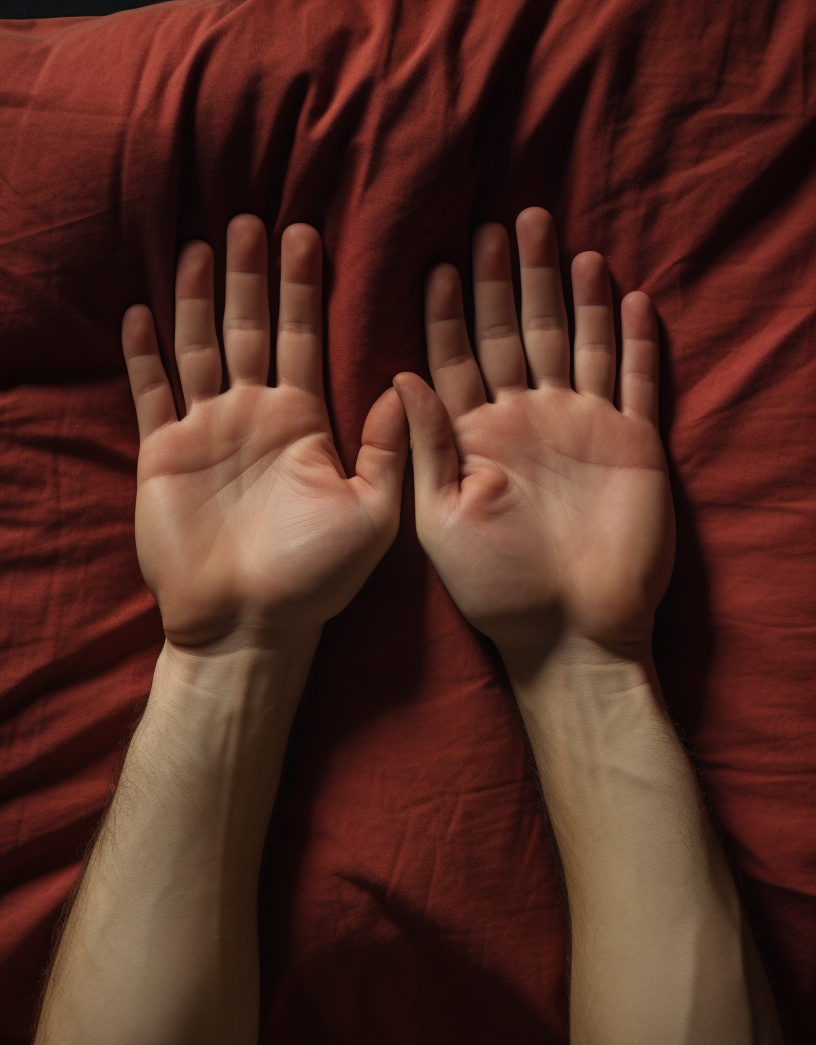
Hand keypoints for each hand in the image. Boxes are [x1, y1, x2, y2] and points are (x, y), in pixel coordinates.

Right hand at [122, 216, 406, 652]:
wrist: (250, 626)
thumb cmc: (317, 580)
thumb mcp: (373, 514)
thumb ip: (386, 449)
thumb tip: (403, 382)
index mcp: (303, 423)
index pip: (303, 337)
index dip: (302, 288)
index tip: (305, 234)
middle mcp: (254, 417)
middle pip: (248, 327)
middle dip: (249, 276)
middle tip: (251, 219)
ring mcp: (205, 432)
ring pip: (198, 346)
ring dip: (196, 297)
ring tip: (199, 245)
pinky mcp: (161, 454)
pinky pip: (150, 392)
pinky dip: (144, 354)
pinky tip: (142, 311)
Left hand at [394, 208, 673, 675]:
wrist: (572, 637)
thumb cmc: (497, 592)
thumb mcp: (437, 521)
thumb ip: (424, 449)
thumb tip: (399, 375)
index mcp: (477, 438)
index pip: (460, 359)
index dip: (453, 311)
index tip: (442, 263)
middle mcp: (529, 423)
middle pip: (520, 335)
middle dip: (514, 280)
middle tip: (509, 222)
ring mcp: (584, 429)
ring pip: (580, 343)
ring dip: (576, 296)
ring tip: (567, 245)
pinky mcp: (635, 445)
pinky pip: (638, 380)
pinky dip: (637, 341)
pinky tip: (632, 298)